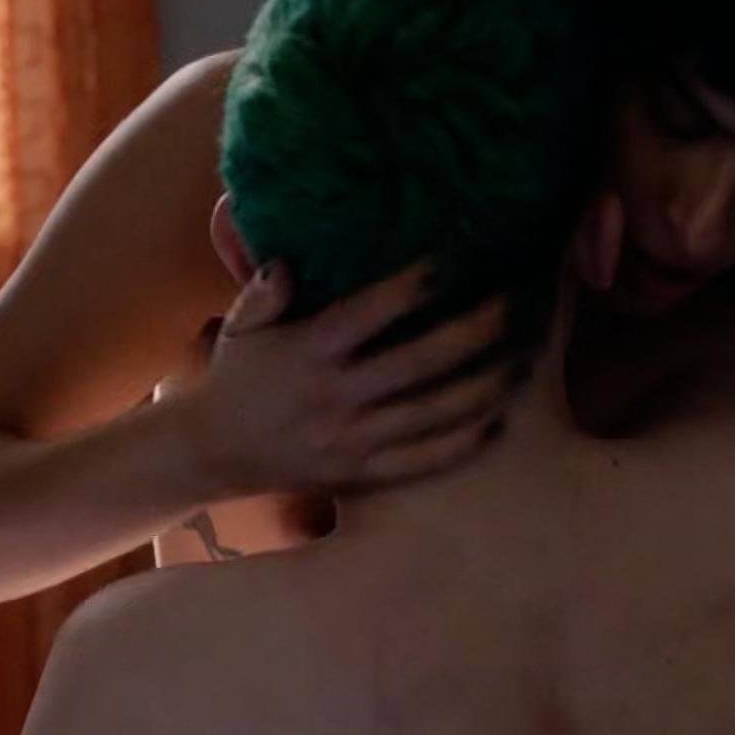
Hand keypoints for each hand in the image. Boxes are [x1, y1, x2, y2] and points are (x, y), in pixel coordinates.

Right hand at [171, 257, 518, 497]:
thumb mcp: (242, 327)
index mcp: (310, 349)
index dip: (411, 286)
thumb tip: (284, 264)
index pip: (369, 311)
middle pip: (418, 361)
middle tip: (512, 306)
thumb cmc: (238, 376)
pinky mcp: (358, 473)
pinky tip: (496, 422)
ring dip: (481, 386)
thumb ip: (265, 292)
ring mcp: (350, 438)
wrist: (212, 451)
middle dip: (472, 331)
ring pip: (431, 413)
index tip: (449, 260)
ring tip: (521, 361)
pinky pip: (420, 461)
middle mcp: (335, 395)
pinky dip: (460, 444)